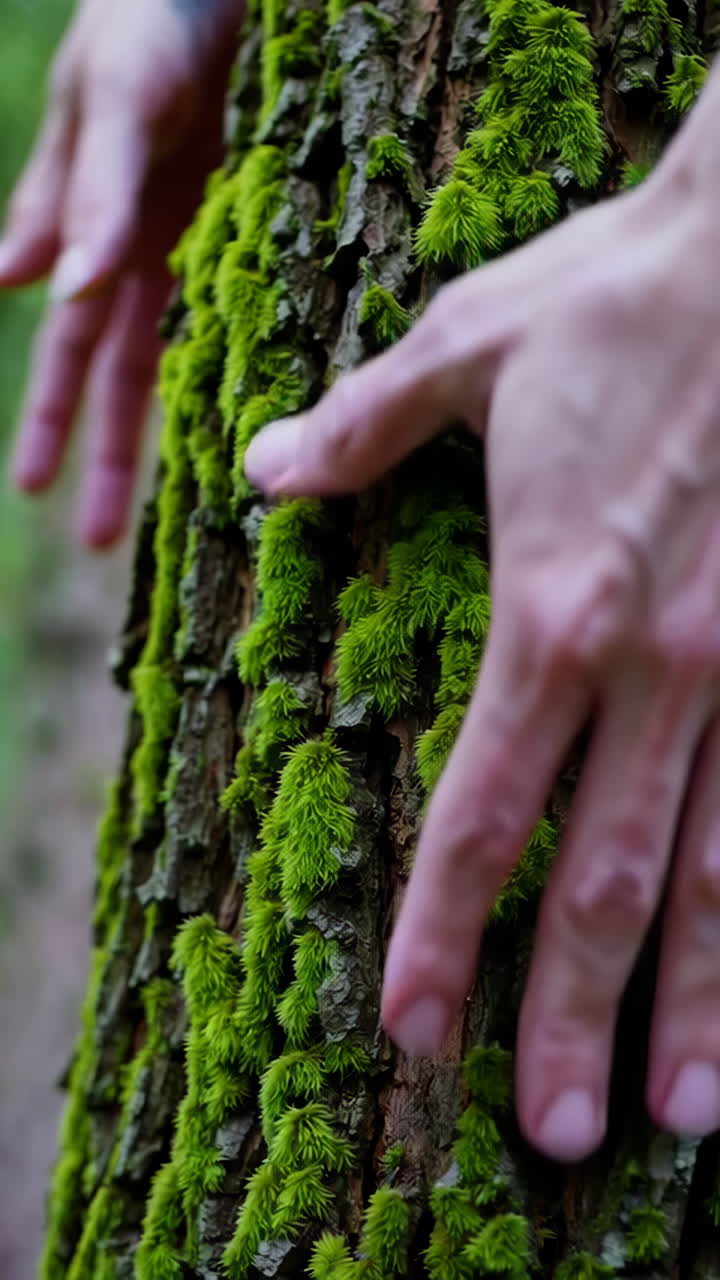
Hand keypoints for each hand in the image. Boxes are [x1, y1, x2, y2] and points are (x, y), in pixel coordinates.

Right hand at [3, 0, 240, 546]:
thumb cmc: (146, 20)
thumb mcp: (110, 100)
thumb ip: (84, 193)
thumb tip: (38, 289)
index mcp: (91, 234)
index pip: (68, 349)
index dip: (53, 419)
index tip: (35, 492)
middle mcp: (142, 254)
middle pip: (120, 374)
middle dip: (107, 455)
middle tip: (100, 543)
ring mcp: (201, 246)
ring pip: (185, 358)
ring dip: (180, 429)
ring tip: (199, 503)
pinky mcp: (256, 230)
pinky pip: (249, 314)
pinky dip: (249, 366)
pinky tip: (261, 419)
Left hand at [245, 172, 719, 1160]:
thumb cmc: (611, 293)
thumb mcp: (462, 347)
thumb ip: (362, 428)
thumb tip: (267, 468)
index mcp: (553, 611)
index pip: (479, 812)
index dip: (438, 931)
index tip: (412, 1030)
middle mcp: (656, 668)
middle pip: (599, 883)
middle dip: (566, 1018)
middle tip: (546, 1136)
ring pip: (715, 872)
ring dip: (695, 1002)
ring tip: (681, 1117)